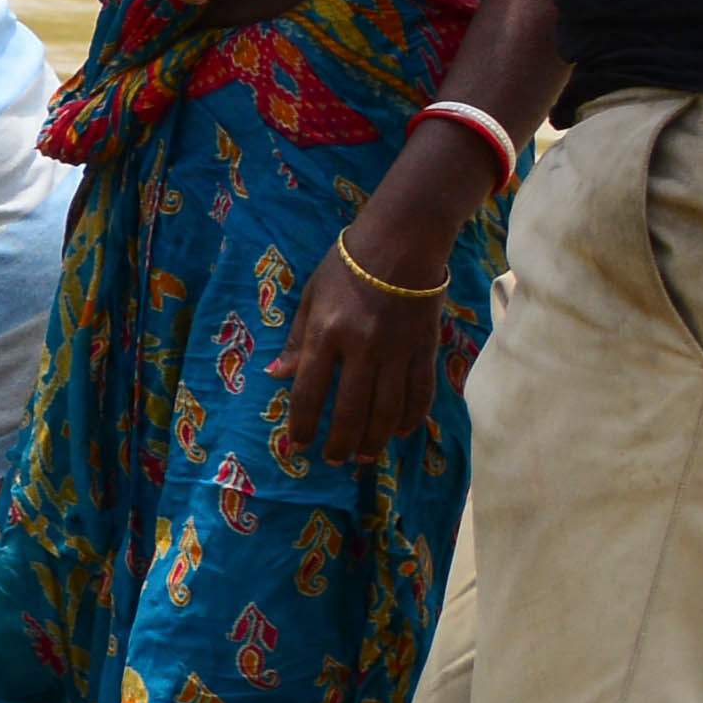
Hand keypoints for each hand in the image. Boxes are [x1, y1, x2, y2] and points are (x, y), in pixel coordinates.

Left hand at [273, 191, 472, 463]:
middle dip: (340, 442)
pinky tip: (401, 432)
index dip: (303, 424)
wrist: (402, 241)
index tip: (298, 445)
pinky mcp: (425, 349)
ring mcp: (397, 350)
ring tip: (364, 456)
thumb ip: (298, 340)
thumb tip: (277, 375)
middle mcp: (362, 347)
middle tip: (334, 460)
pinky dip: (411, 418)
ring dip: (375, 440)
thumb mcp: (312, 297)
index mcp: (327, 333)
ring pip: (388, 409)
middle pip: (352, 410)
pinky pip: (420, 393)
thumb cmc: (347, 265)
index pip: (310, 390)